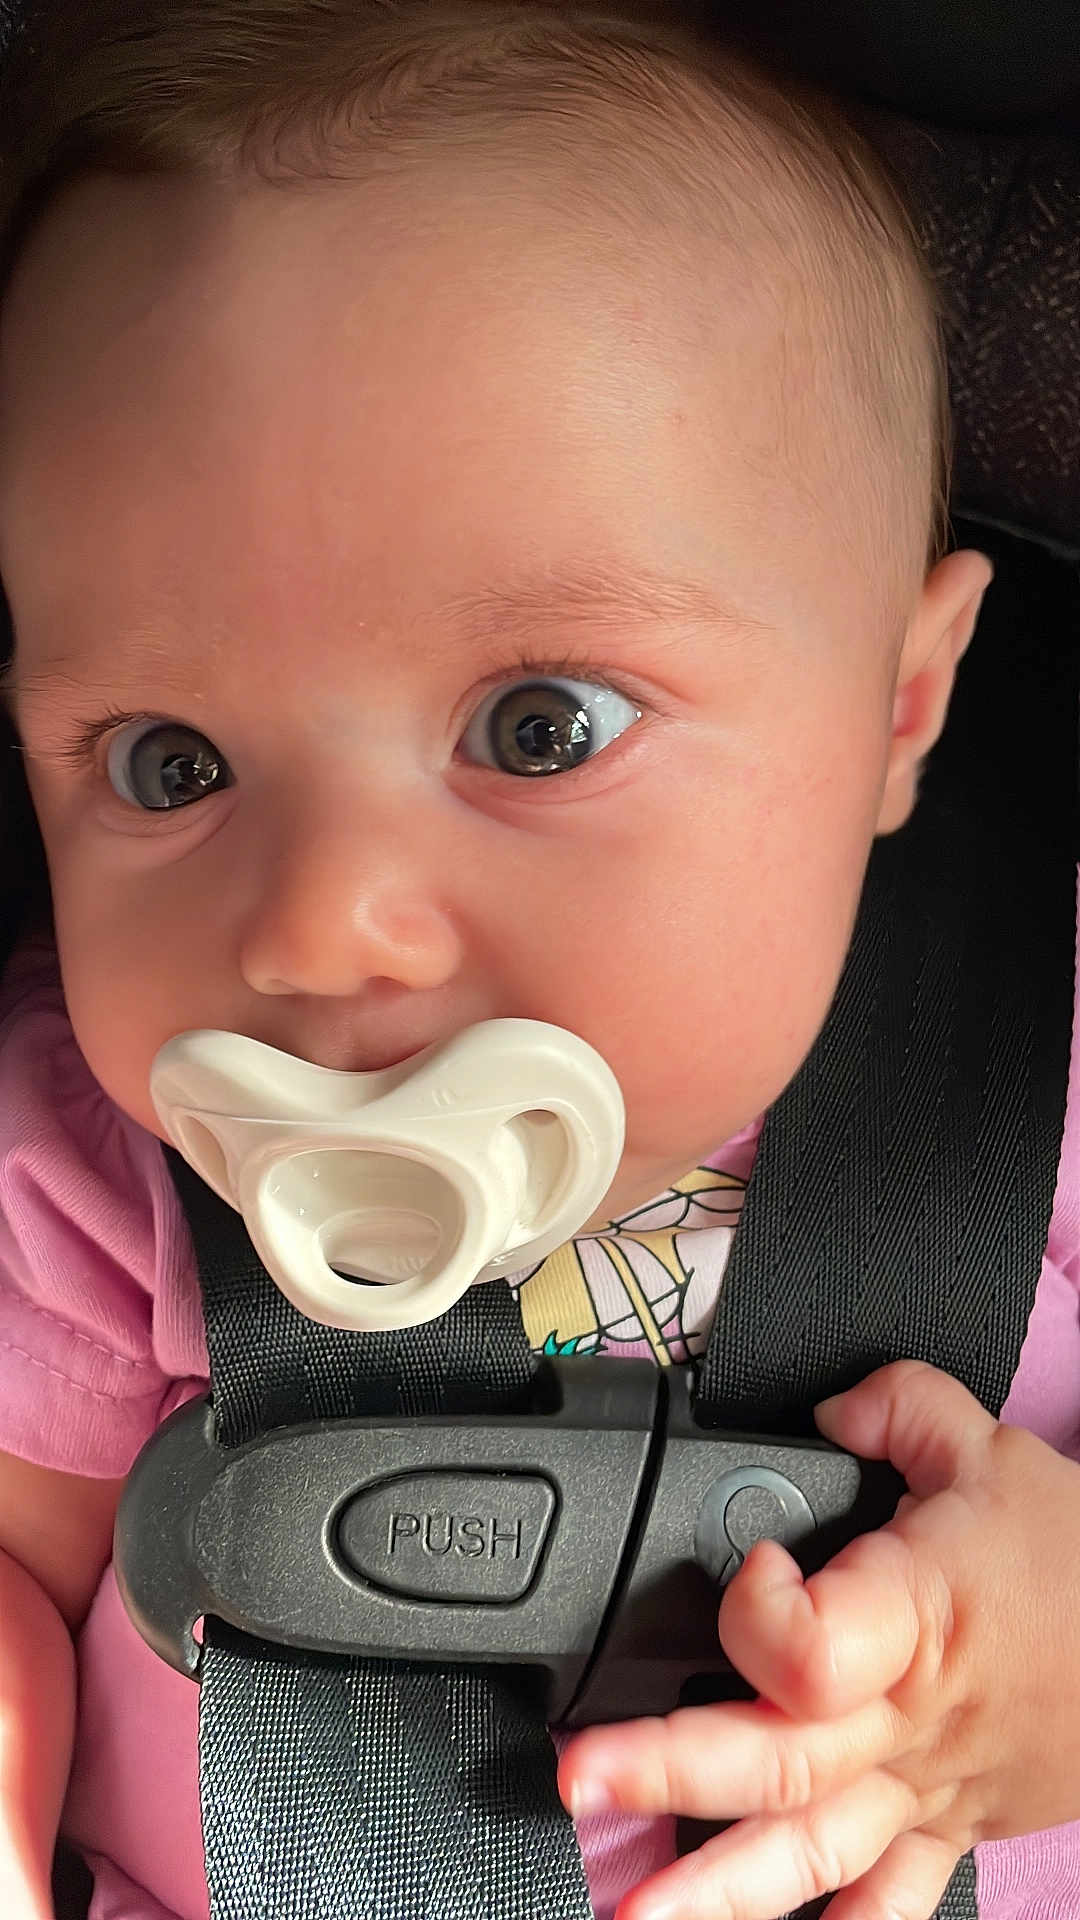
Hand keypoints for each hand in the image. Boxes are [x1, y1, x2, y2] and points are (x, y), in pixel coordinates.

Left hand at [557, 1360, 1079, 1918]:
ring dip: (713, 1893)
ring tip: (627, 1917)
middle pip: (776, 1762)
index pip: (811, 1648)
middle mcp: (906, 1723)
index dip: (760, 1609)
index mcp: (915, 1622)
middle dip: (665, 1771)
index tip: (752, 1568)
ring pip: (809, 1857)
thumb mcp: (991, 1449)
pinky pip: (882, 1908)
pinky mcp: (941, 1831)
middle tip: (577, 1779)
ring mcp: (919, 1790)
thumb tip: (824, 1405)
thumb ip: (895, 1405)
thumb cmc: (1079, 1562)